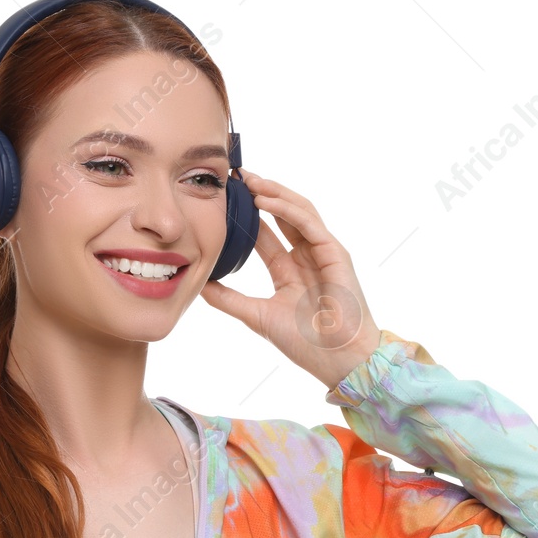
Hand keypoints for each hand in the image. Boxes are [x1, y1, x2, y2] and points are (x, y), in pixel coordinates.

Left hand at [199, 170, 388, 390]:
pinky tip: (264, 201)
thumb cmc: (305, 342)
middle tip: (235, 177)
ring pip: (297, 210)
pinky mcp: (335, 252)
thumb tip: (200, 284)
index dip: (247, 215)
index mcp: (289, 270)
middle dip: (260, 193)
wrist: (337, 359)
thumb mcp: (256, 316)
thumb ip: (228, 299)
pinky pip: (308, 223)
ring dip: (273, 193)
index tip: (225, 198)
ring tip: (248, 181)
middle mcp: (306, 256)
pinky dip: (286, 209)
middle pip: (283, 214)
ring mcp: (322, 252)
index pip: (266, 233)